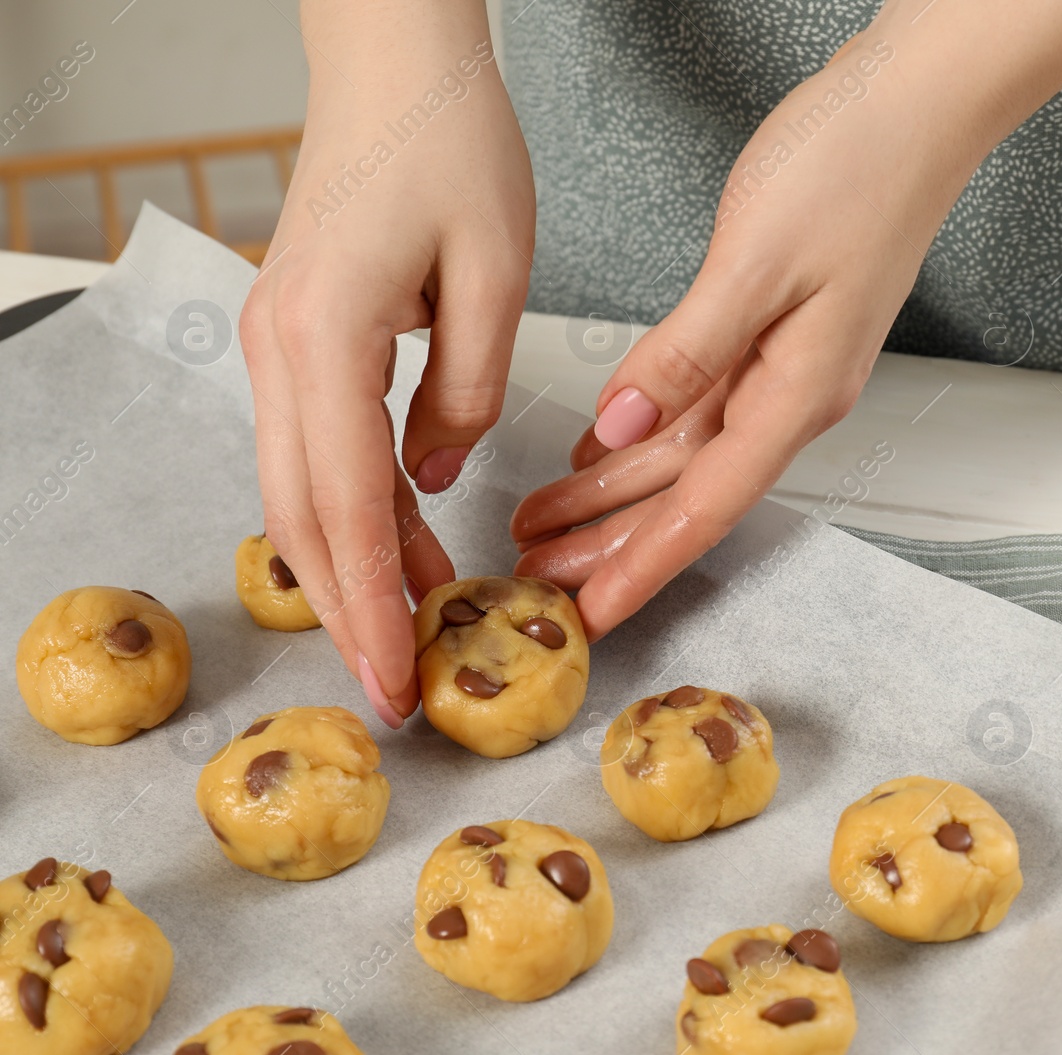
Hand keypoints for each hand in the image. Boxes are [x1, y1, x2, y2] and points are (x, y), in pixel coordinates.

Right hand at [241, 1, 532, 725]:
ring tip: (410, 630)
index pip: (348, 504)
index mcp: (327, 338)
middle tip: (394, 691)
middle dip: (346, 612)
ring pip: (302, 489)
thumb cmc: (451, 147)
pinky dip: (356, 508)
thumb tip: (439, 477)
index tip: (398, 678)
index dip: (373, 603)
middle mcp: (280, 351)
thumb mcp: (494, 273)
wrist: (394, 68)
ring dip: (351, 566)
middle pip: (303, 515)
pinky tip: (405, 542)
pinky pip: (319, 448)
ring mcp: (277, 345)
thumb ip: (470, 391)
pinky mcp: (298, 339)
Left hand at [509, 0, 1061, 637]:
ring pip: (684, 452)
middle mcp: (792, 395)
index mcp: (797, 394)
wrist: (917, 108)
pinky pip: (696, 403)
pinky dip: (640, 432)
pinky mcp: (771, 330)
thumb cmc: (855, 169)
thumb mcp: (757, 263)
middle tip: (534, 571)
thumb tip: (620, 428)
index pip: (706, 505)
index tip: (593, 614)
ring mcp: (784, 365)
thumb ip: (685, 355)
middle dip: (610, 538)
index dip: (643, 564)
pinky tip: (597, 447)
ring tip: (543, 518)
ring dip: (611, 490)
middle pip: (688, 492)